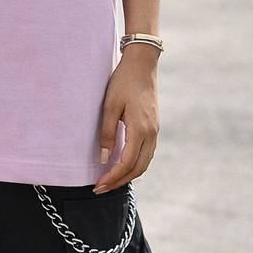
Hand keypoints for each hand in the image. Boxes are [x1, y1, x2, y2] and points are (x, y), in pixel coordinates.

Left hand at [95, 48, 158, 193]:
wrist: (142, 64)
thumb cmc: (123, 82)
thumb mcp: (110, 106)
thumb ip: (107, 133)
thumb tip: (105, 159)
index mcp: (140, 129)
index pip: (127, 163)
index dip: (113, 177)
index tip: (98, 184)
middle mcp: (151, 133)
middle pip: (138, 168)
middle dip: (120, 181)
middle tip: (102, 187)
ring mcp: (154, 130)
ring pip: (145, 162)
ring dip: (128, 174)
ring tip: (111, 180)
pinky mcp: (153, 126)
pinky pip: (147, 153)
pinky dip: (135, 163)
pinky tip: (123, 164)